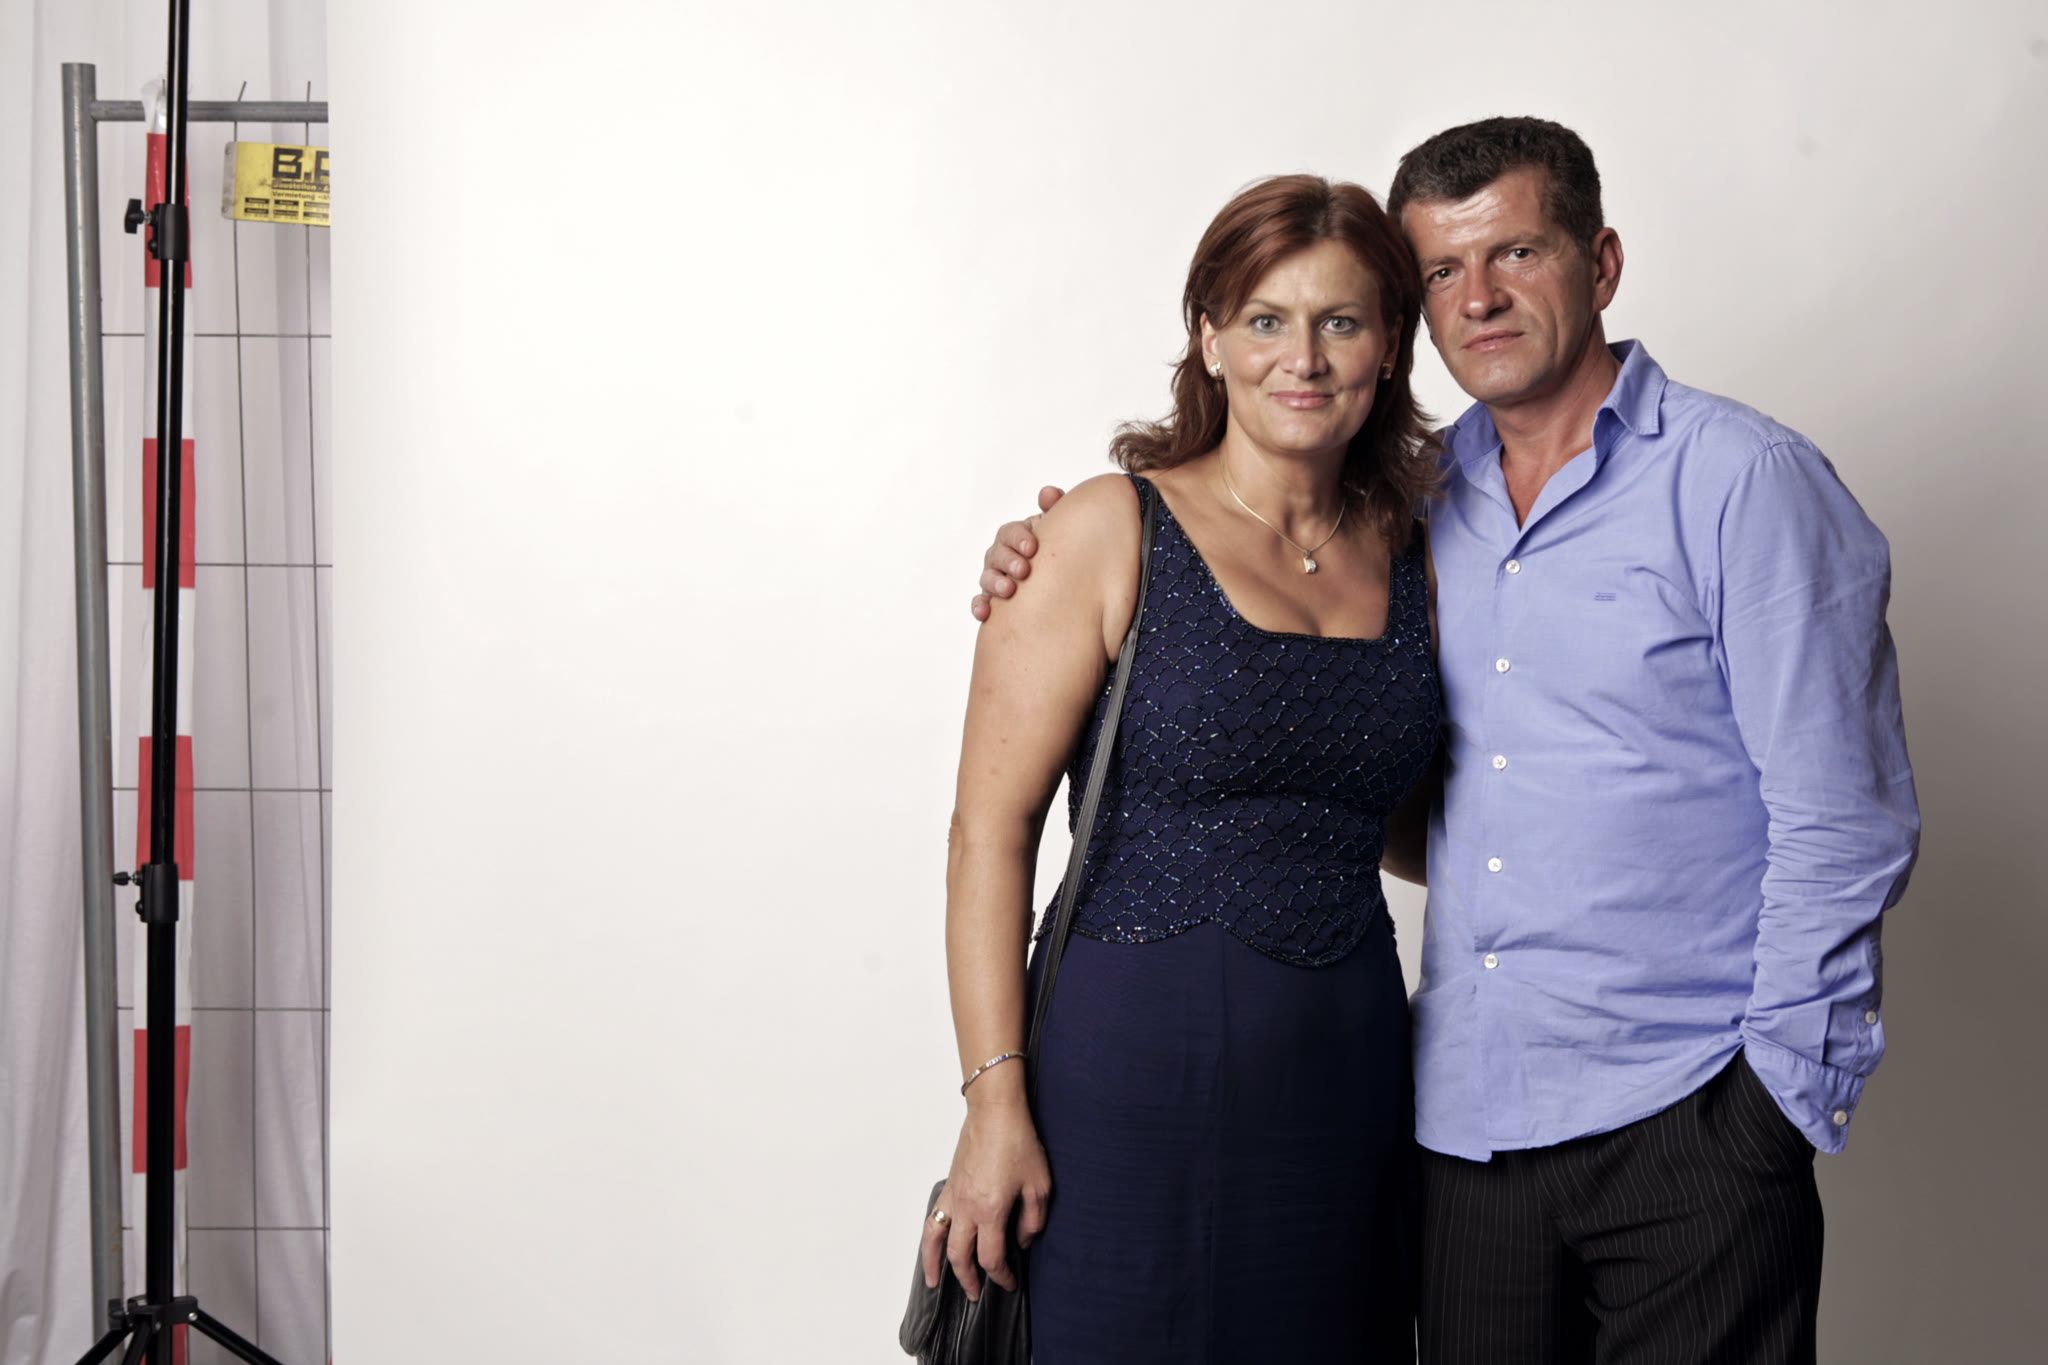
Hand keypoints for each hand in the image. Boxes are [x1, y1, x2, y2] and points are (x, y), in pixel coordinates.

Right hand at [918, 1097, 1051, 1299]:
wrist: (995, 1111)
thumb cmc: (1018, 1142)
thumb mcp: (1039, 1185)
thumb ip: (1033, 1220)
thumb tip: (1022, 1241)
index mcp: (991, 1211)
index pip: (992, 1258)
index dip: (1002, 1276)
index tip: (1011, 1282)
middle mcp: (967, 1208)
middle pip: (961, 1257)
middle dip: (969, 1280)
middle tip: (977, 1293)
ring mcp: (954, 1197)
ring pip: (936, 1240)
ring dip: (936, 1265)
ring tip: (936, 1283)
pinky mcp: (949, 1186)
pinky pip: (933, 1219)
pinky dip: (929, 1238)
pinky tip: (931, 1247)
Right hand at [970, 485, 1066, 620]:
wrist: (1065, 582)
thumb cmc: (1059, 549)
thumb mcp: (1059, 528)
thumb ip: (1054, 509)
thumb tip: (1049, 493)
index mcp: (1016, 536)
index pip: (1010, 532)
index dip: (1019, 538)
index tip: (1032, 547)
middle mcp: (1001, 555)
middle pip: (997, 554)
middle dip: (1008, 561)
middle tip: (1023, 570)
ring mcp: (995, 577)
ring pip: (987, 577)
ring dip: (995, 583)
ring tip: (1009, 591)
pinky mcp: (993, 601)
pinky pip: (980, 602)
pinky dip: (980, 606)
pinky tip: (985, 614)